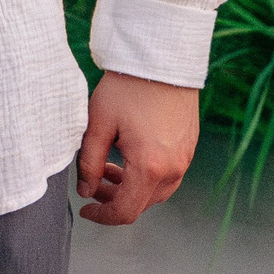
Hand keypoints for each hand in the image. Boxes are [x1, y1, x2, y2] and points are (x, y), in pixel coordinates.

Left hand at [74, 72, 198, 225]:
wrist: (161, 57)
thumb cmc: (128, 87)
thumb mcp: (99, 124)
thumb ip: (89, 163)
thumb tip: (86, 190)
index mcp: (149, 166)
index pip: (125, 211)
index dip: (102, 216)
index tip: (85, 210)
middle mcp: (172, 168)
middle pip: (142, 204)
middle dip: (114, 200)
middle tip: (93, 184)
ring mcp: (184, 159)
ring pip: (155, 192)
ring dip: (130, 188)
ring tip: (108, 169)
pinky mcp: (188, 147)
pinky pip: (167, 175)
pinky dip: (146, 175)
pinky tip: (128, 157)